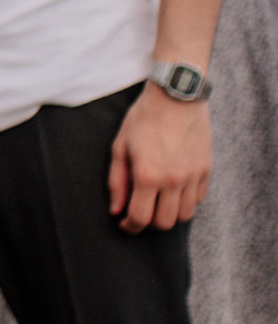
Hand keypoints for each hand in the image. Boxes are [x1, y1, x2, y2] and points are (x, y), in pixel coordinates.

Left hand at [110, 86, 210, 230]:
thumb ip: (117, 181)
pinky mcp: (206, 169)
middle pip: (165, 223)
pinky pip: (199, 198)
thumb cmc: (143, 118)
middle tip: (142, 211)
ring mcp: (193, 175)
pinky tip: (175, 189)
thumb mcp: (120, 147)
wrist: (176, 96)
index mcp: (148, 175)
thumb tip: (116, 210)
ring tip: (159, 201)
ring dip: (170, 213)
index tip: (126, 224)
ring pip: (185, 215)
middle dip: (150, 223)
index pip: (140, 218)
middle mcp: (173, 180)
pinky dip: (187, 200)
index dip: (130, 227)